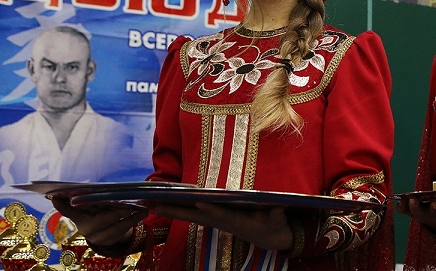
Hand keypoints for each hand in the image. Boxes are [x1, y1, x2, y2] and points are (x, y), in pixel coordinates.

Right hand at [51, 197, 146, 246]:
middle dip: (116, 212)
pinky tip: (143, 213)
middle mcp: (87, 230)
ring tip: (144, 210)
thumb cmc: (97, 213)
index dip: (62, 206)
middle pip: (101, 220)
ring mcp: (100, 237)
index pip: (69, 211)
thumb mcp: (90, 207)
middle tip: (127, 204)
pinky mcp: (112, 241)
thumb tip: (69, 190)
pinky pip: (124, 231)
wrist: (104, 233)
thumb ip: (83, 201)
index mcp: (79, 218)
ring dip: (132, 218)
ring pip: (117, 227)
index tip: (54, 196)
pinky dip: (134, 221)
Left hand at [152, 203, 292, 250]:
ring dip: (171, 210)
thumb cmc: (274, 227)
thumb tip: (278, 208)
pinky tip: (166, 204)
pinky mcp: (215, 218)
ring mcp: (216, 220)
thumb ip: (276, 215)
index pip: (221, 215)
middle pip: (195, 216)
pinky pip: (193, 213)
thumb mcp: (278, 221)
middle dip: (175, 210)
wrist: (270, 238)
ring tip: (151, 204)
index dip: (210, 209)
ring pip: (190, 214)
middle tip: (154, 205)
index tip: (198, 202)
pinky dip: (179, 208)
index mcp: (236, 222)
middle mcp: (221, 221)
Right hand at [396, 196, 435, 233]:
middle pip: (434, 212)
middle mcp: (434, 216)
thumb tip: (399, 202)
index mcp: (422, 215)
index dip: (413, 206)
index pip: (416, 212)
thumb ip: (405, 207)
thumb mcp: (414, 211)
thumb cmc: (425, 212)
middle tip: (434, 202)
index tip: (411, 199)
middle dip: (434, 207)